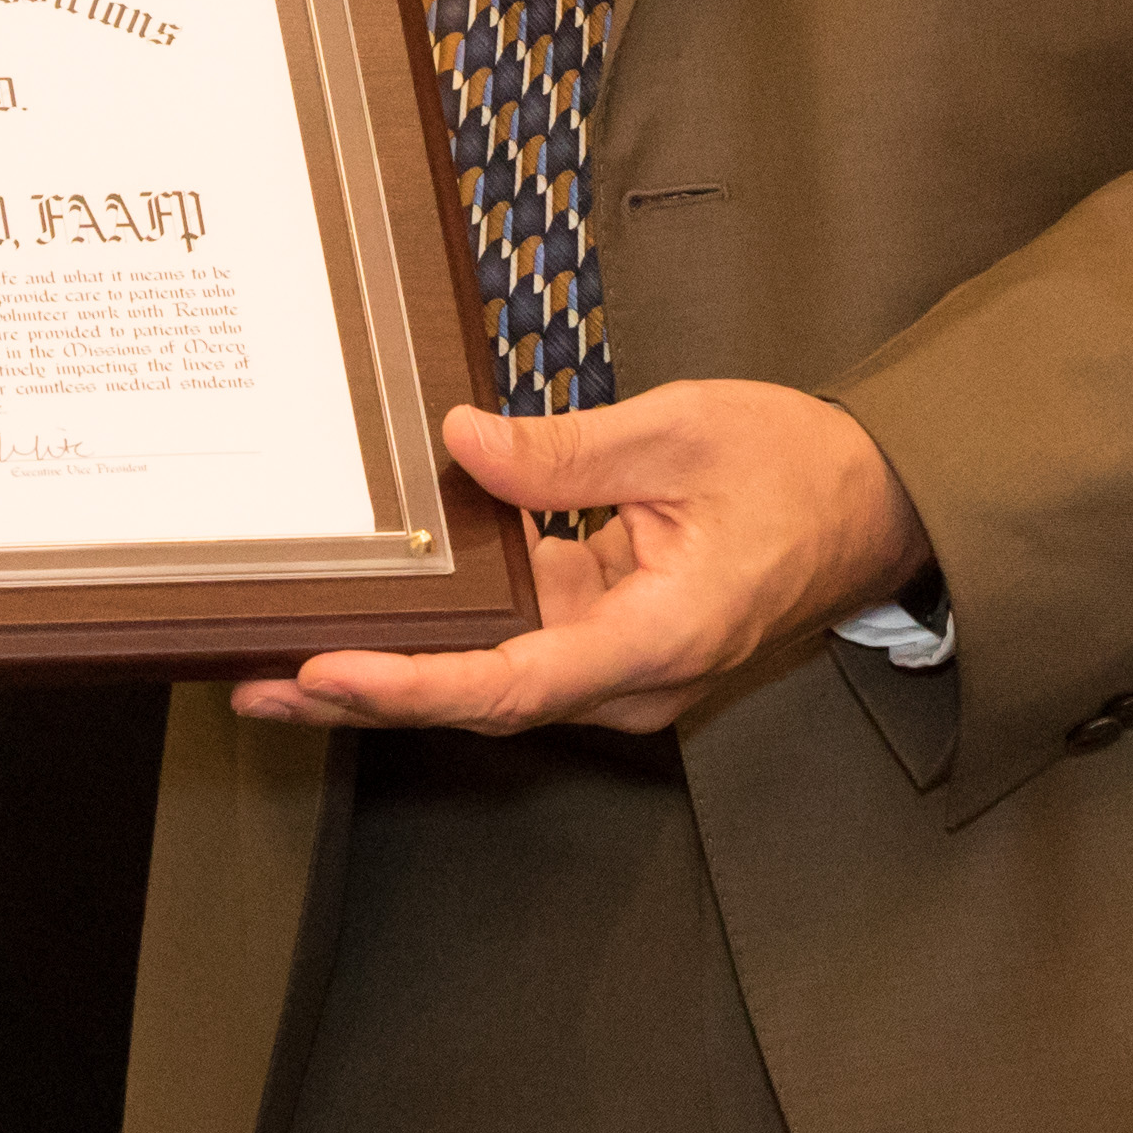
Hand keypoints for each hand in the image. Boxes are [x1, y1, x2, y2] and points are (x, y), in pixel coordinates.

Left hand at [233, 380, 930, 738]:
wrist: (879, 505)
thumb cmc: (800, 469)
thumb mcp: (682, 433)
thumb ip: (566, 452)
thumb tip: (461, 449)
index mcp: (660, 638)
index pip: (511, 682)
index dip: (410, 686)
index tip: (325, 673)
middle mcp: (634, 678)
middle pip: (480, 699)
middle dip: (365, 696)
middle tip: (253, 681)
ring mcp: (621, 666)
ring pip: (488, 680)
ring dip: (391, 674)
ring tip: (277, 662)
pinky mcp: (610, 639)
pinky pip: (515, 647)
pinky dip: (440, 640)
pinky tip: (371, 617)